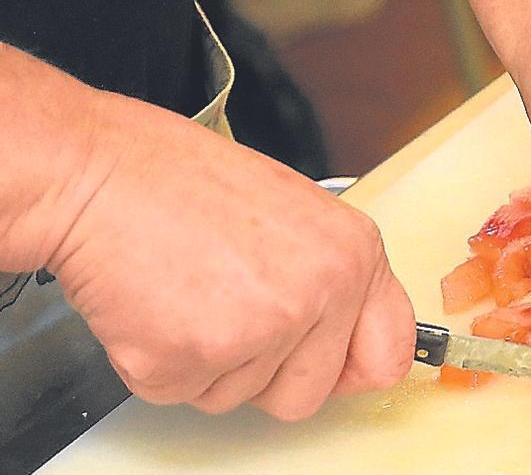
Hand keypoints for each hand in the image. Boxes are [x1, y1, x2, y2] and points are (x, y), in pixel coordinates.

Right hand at [42, 90, 415, 420]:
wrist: (100, 173)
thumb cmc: (184, 184)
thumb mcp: (296, 212)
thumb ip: (332, 277)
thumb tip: (351, 338)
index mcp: (354, 254)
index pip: (389, 354)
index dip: (352, 369)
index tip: (330, 365)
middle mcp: (320, 294)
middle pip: (306, 395)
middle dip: (264, 372)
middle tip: (226, 309)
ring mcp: (257, 330)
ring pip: (238, 399)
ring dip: (207, 362)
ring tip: (187, 291)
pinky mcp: (188, 360)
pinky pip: (181, 395)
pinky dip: (159, 363)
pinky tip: (155, 305)